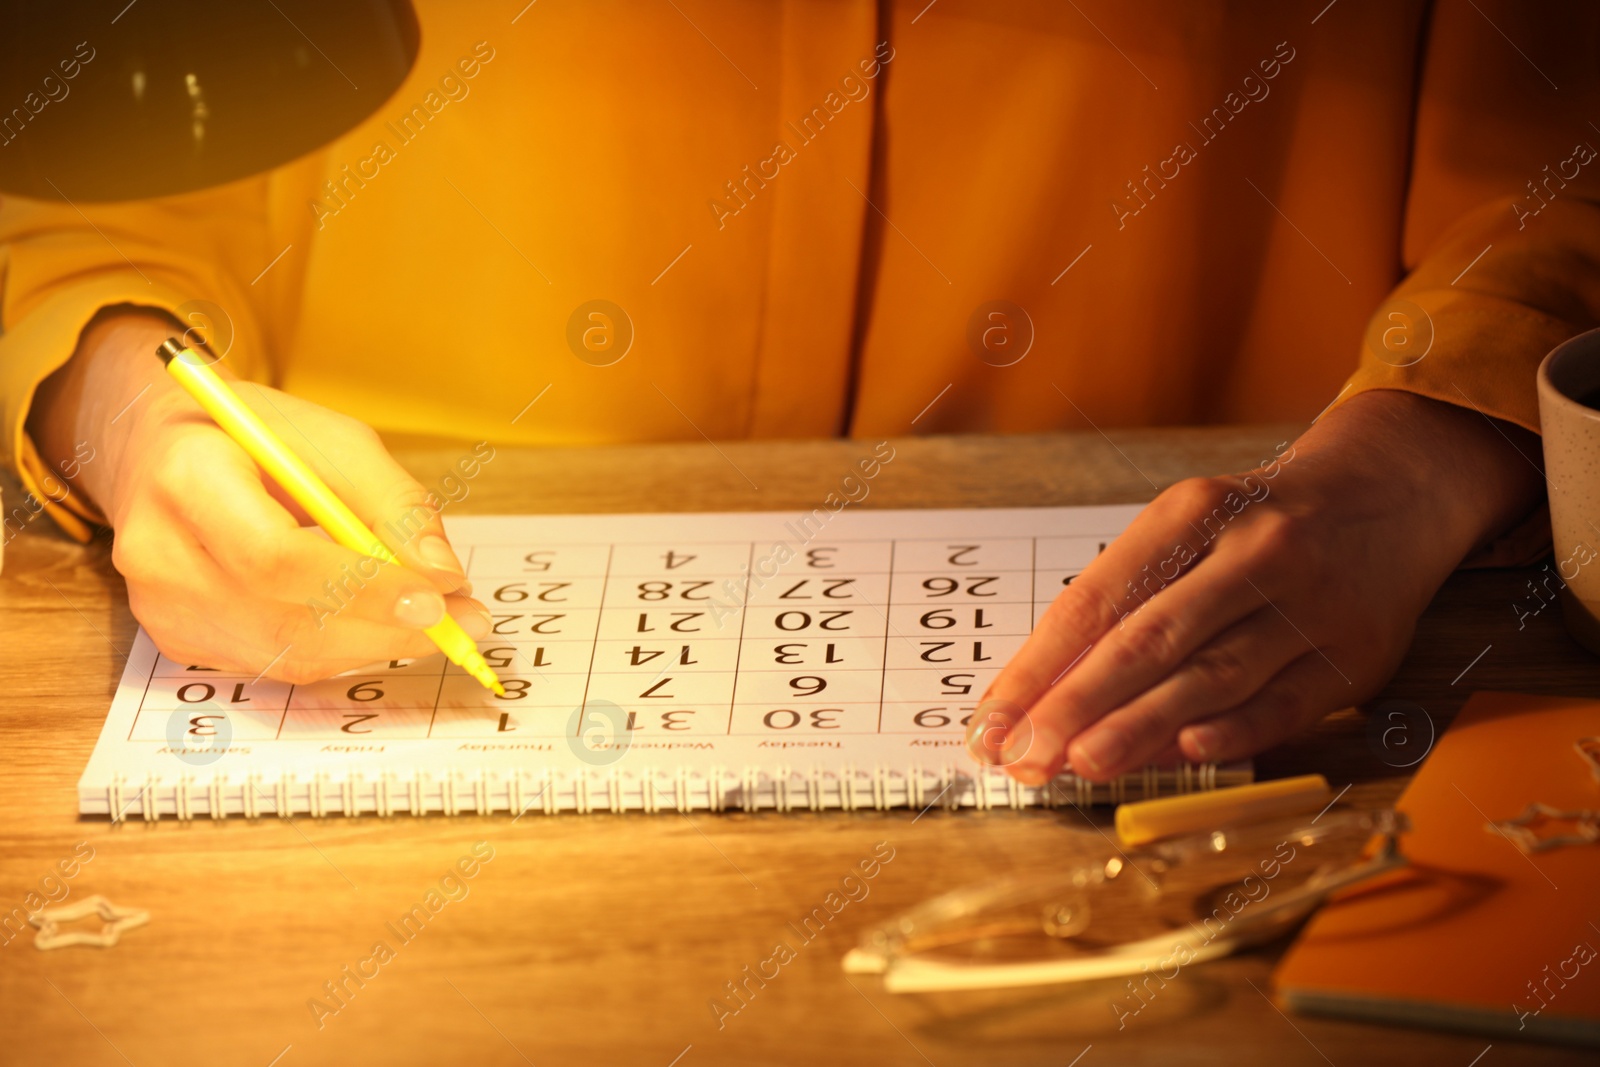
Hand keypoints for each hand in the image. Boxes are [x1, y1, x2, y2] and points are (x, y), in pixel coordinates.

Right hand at [29, 310, 487, 680]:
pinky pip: (276, 664)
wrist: (166, 451)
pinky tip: (377, 625)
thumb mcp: (333, 438)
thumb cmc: (256, 438)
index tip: (438, 597)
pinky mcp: (179, 640)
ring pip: (286, 656)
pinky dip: (339, 651)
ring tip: (437, 623)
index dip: (363, 587)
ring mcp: (162, 607)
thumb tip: (443, 574)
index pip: (276, 557)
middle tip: (462, 621)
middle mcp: (158, 553)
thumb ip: (394, 502)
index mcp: (186, 478)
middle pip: (284, 620)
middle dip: (386, 627)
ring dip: (373, 646)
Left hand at [969, 389, 1544, 782]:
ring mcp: (1310, 603)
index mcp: (1194, 511)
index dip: (1037, 667)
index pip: (1095, 599)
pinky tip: (1185, 753)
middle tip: (1023, 756)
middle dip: (1076, 704)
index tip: (990, 721)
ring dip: (1140, 728)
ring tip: (1080, 765)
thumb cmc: (1258, 525)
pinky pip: (1285, 704)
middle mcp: (1254, 551)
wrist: (1390, 493)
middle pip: (1148, 639)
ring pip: (1211, 676)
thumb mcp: (1189, 531)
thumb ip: (1126, 605)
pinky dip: (1234, 732)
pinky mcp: (1355, 654)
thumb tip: (1050, 701)